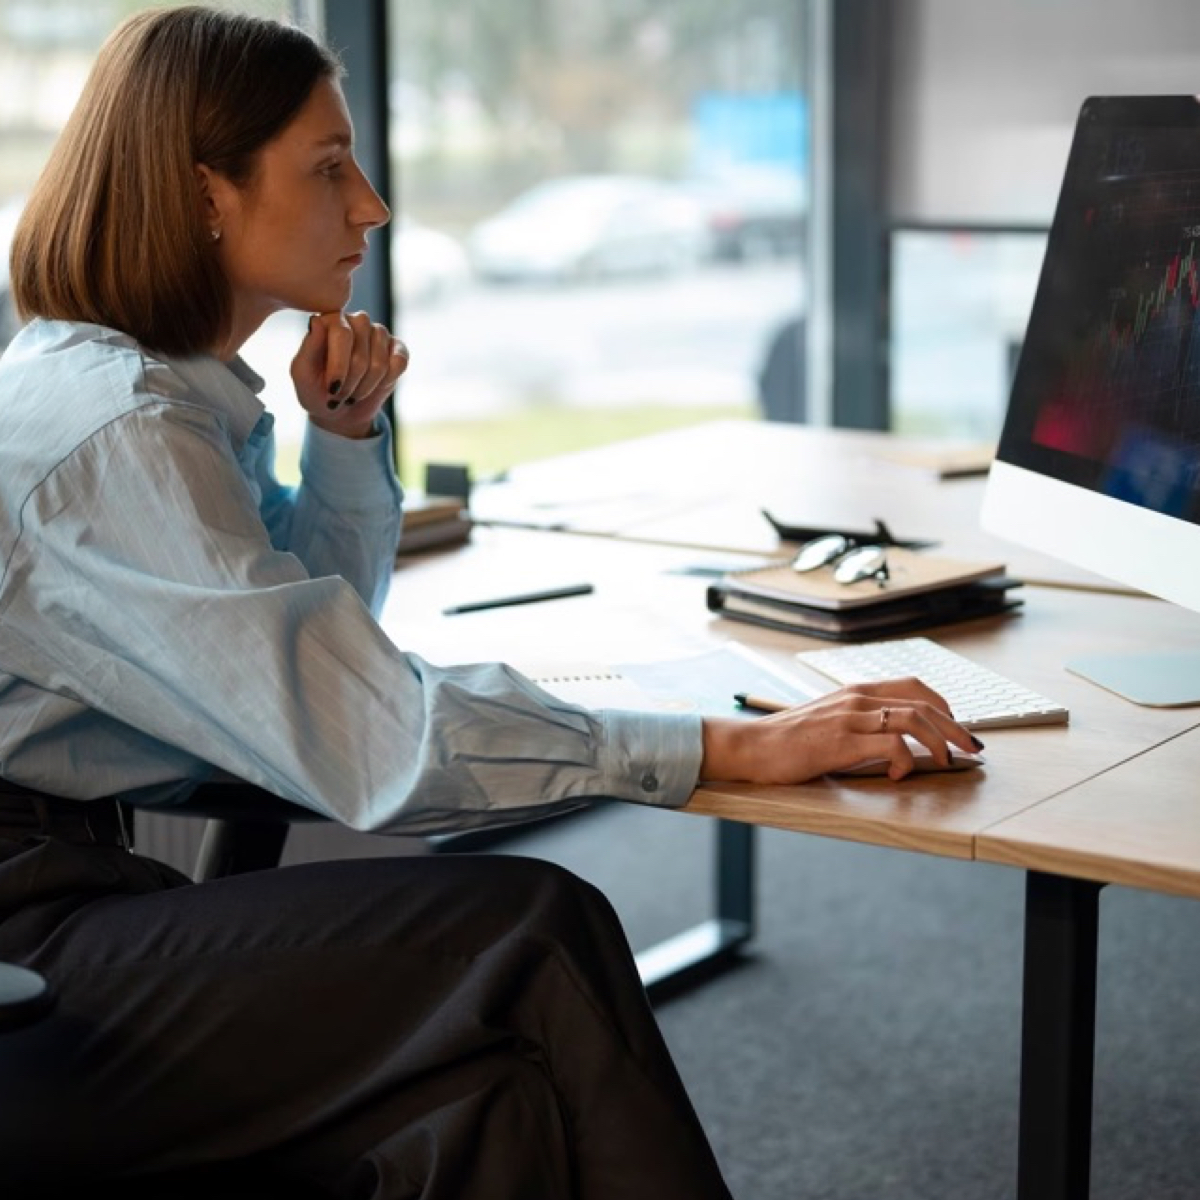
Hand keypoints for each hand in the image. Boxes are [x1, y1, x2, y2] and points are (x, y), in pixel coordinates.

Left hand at [290, 310, 408, 439]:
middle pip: (361, 354)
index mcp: (330, 321)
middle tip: (340, 395)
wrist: (339, 411)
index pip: (341, 334)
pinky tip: (375, 385)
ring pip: (380, 363)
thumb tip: (317, 321)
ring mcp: (378, 333)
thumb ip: (308, 347)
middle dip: (351, 383)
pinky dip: (386, 382)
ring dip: (365, 387)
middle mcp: (356, 321)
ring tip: (354, 392)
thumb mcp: (302, 374)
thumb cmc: (316, 390)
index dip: (338, 367)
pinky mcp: (397, 348)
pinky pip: (399, 363)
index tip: (331, 389)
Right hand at [700, 677, 981, 783]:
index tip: (957, 727)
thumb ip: (859, 724)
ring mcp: (849, 718)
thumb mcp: (828, 721)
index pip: (914, 686)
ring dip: (939, 741)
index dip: (944, 706)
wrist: (753, 746)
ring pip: (913, 719)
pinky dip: (904, 760)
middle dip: (955, 727)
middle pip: (923, 703)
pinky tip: (897, 775)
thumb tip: (894, 741)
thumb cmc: (788, 739)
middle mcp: (856, 699)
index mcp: (855, 692)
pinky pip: (890, 744)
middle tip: (971, 748)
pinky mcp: (841, 741)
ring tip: (946, 761)